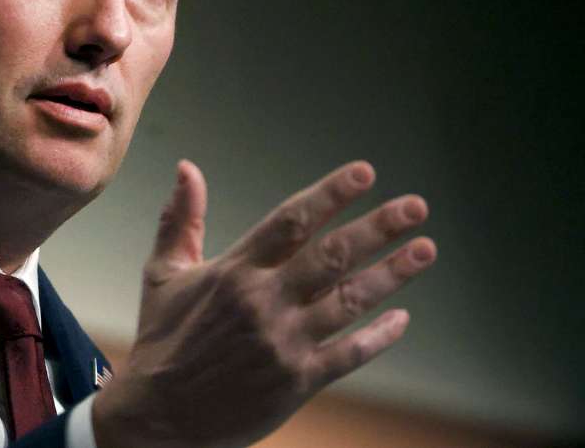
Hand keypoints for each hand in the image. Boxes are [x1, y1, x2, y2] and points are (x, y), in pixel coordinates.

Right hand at [92, 160, 435, 447]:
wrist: (160, 417)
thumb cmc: (162, 341)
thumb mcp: (162, 274)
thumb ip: (180, 219)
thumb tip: (187, 168)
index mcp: (234, 270)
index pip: (292, 221)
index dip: (330, 194)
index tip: (365, 173)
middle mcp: (263, 301)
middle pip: (332, 254)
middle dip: (378, 227)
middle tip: (415, 206)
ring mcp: (283, 342)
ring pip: (350, 300)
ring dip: (392, 273)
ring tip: (425, 249)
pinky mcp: (297, 380)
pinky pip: (350, 354)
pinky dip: (379, 336)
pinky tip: (403, 319)